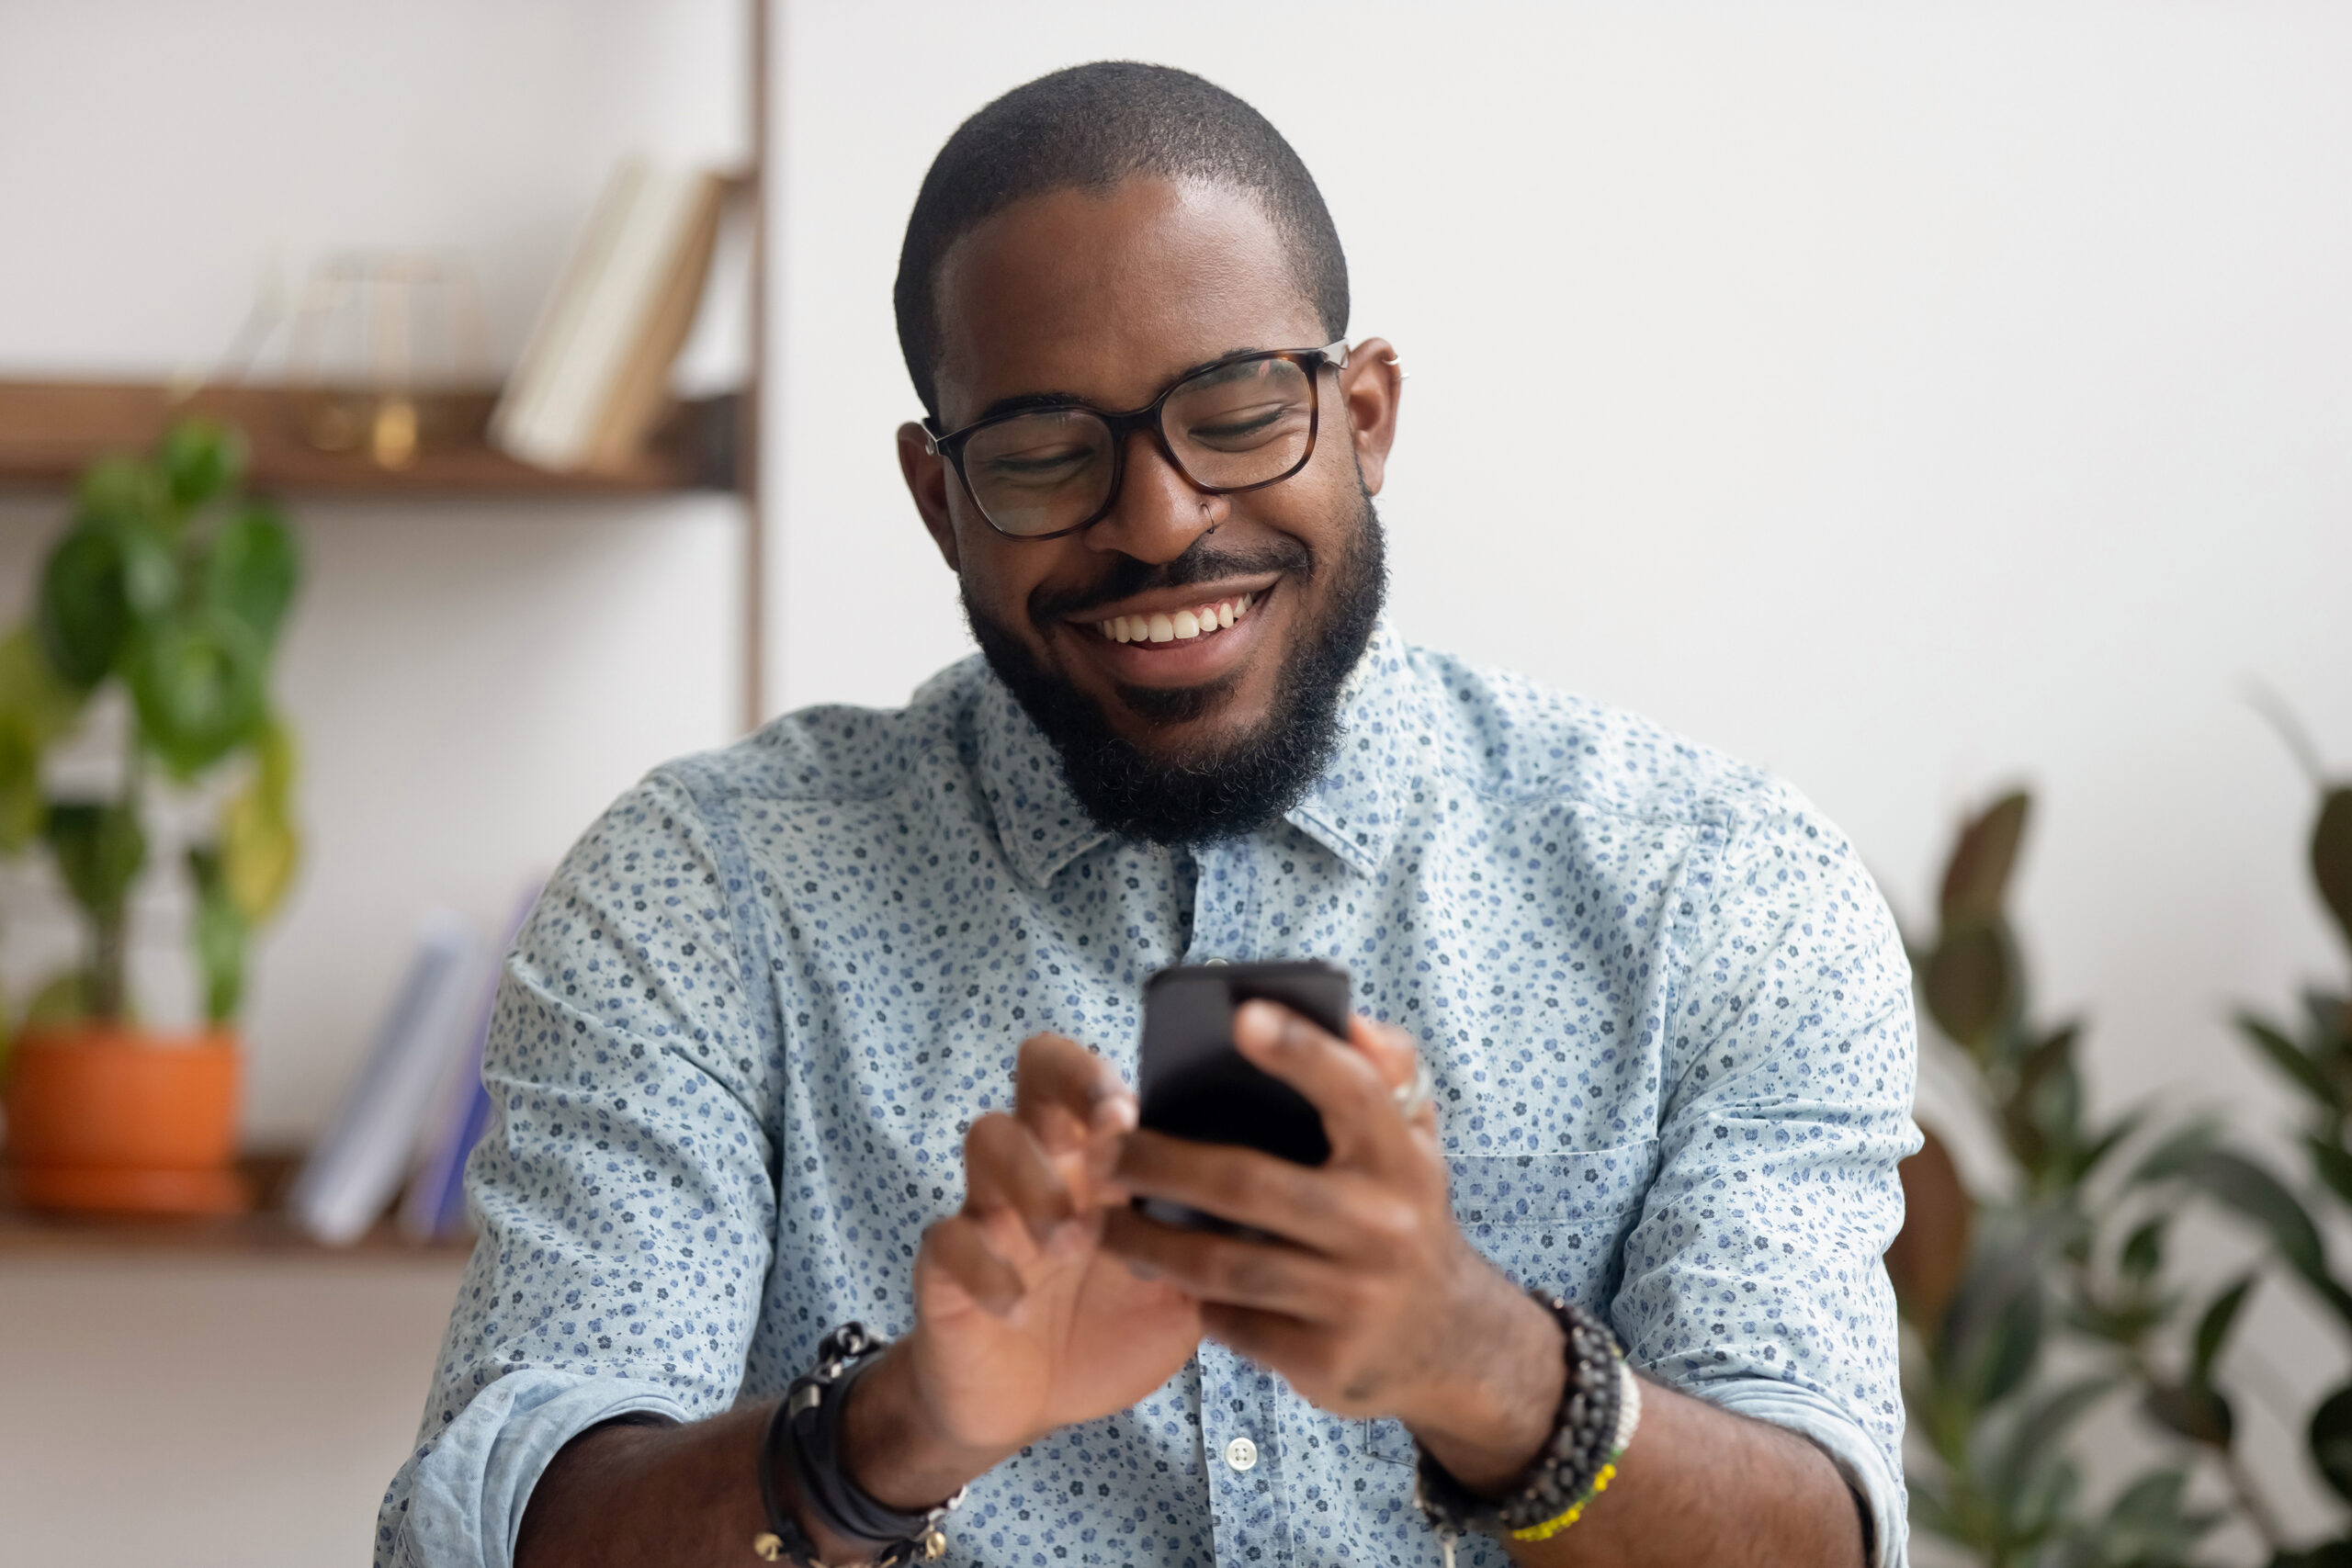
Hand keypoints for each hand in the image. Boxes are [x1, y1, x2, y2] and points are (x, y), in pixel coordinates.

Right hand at [847, 1033, 1202, 1507]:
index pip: (1096, 1073)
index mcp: (1101, 1157)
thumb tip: (1280, 1203)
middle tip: (1106, 1135)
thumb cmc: (1111, 1326)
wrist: (1032, 1404)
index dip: (1107, 1075)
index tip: (1134, 1113)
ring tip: (1068, 1241)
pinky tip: (1017, 1307)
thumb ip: (1212, 1242)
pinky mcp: (946, 1265)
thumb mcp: (1179, 1287)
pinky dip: (985, 1268)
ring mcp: (989, 1207)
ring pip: (988, 1137)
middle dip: (1070, 1082)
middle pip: (1035, 1068)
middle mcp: (1044, 1161)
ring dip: (1033, 1181)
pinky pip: (948, 1238)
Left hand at [1100, 1003, 1564, 1488]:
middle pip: (1249, 1185)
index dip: (1300, 1050)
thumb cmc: (1402, 1211)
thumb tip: (1350, 1018)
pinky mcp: (1323, 1360)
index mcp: (1402, 1158)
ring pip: (1224, 1265)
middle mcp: (1384, 1227)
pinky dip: (1188, 1298)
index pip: (1353, 1091)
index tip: (1240, 1015)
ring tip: (1100, 1220)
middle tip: (1100, 1151)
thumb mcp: (1414, 1140)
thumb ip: (1387, 1072)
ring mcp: (1355, 1299)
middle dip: (1160, 1164)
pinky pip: (1230, 1322)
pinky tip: (1158, 1276)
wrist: (1449, 1342)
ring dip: (1147, 1241)